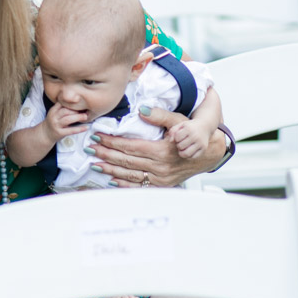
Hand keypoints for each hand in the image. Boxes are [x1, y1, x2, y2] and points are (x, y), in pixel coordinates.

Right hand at [46, 103, 90, 139]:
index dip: (71, 103)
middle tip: (84, 110)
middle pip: (65, 111)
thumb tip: (76, 101)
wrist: (45, 134)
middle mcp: (53, 117)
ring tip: (85, 116)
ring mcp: (56, 126)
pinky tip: (86, 127)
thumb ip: (62, 108)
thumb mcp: (54, 113)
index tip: (80, 103)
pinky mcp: (60, 133)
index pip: (62, 104)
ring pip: (67, 119)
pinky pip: (71, 130)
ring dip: (78, 117)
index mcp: (53, 111)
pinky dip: (79, 129)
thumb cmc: (53, 122)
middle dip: (75, 110)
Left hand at [86, 106, 225, 186]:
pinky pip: (139, 186)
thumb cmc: (191, 134)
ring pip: (130, 174)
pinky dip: (124, 183)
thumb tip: (141, 110)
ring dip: (110, 169)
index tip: (98, 136)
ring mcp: (161, 178)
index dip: (112, 141)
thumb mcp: (178, 120)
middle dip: (105, 154)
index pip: (130, 146)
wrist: (208, 154)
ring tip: (94, 163)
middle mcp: (160, 167)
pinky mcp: (162, 185)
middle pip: (126, 161)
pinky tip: (111, 179)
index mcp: (162, 150)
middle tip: (90, 148)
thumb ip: (159, 115)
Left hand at [168, 119, 204, 158]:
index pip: (177, 138)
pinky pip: (193, 157)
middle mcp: (195, 136)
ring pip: (187, 154)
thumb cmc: (190, 127)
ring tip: (183, 149)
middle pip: (181, 146)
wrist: (205, 126)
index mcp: (189, 129)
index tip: (179, 137)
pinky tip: (188, 151)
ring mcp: (200, 143)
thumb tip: (170, 141)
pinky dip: (189, 156)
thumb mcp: (181, 125)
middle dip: (178, 145)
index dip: (176, 138)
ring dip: (182, 153)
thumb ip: (173, 131)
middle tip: (181, 143)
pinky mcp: (204, 149)